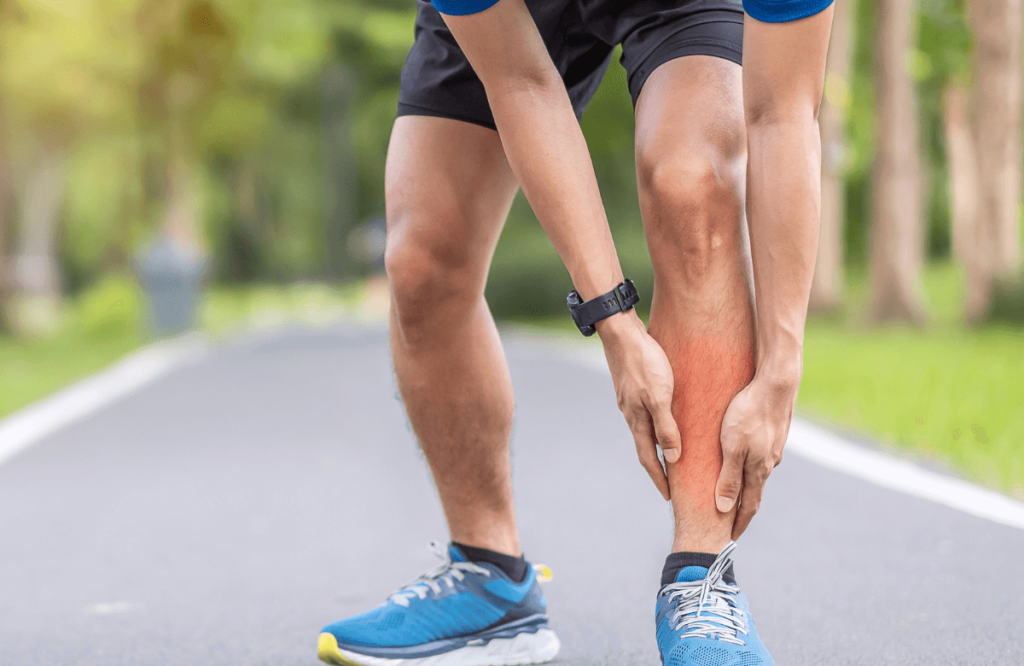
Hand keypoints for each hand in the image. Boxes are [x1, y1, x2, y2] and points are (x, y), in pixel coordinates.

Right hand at [597, 312, 680, 499]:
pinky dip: (657, 425)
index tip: (669, 496)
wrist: (622, 334)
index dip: (659, 478)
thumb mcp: (660, 397)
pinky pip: (646, 413)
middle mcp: (631, 414)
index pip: (647, 458)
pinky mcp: (633, 387)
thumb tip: (672, 458)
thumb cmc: (644, 363)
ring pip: (645, 429)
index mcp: (636, 420)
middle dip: (658, 466)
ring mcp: (630, 400)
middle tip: (672, 482)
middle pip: (645, 447)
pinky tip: (666, 419)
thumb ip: (666, 427)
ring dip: (657, 444)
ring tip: (673, 454)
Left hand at [715, 372, 799, 538]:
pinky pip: (759, 455)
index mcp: (759, 470)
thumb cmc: (748, 413)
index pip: (749, 506)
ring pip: (757, 472)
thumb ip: (729, 478)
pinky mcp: (774, 433)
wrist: (776, 384)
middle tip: (730, 523)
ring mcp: (773, 448)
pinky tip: (743, 459)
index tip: (730, 539)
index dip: (739, 524)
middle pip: (754, 492)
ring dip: (746, 485)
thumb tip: (725, 509)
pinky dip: (749, 465)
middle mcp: (769, 463)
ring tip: (734, 493)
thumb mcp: (732, 447)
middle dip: (742, 509)